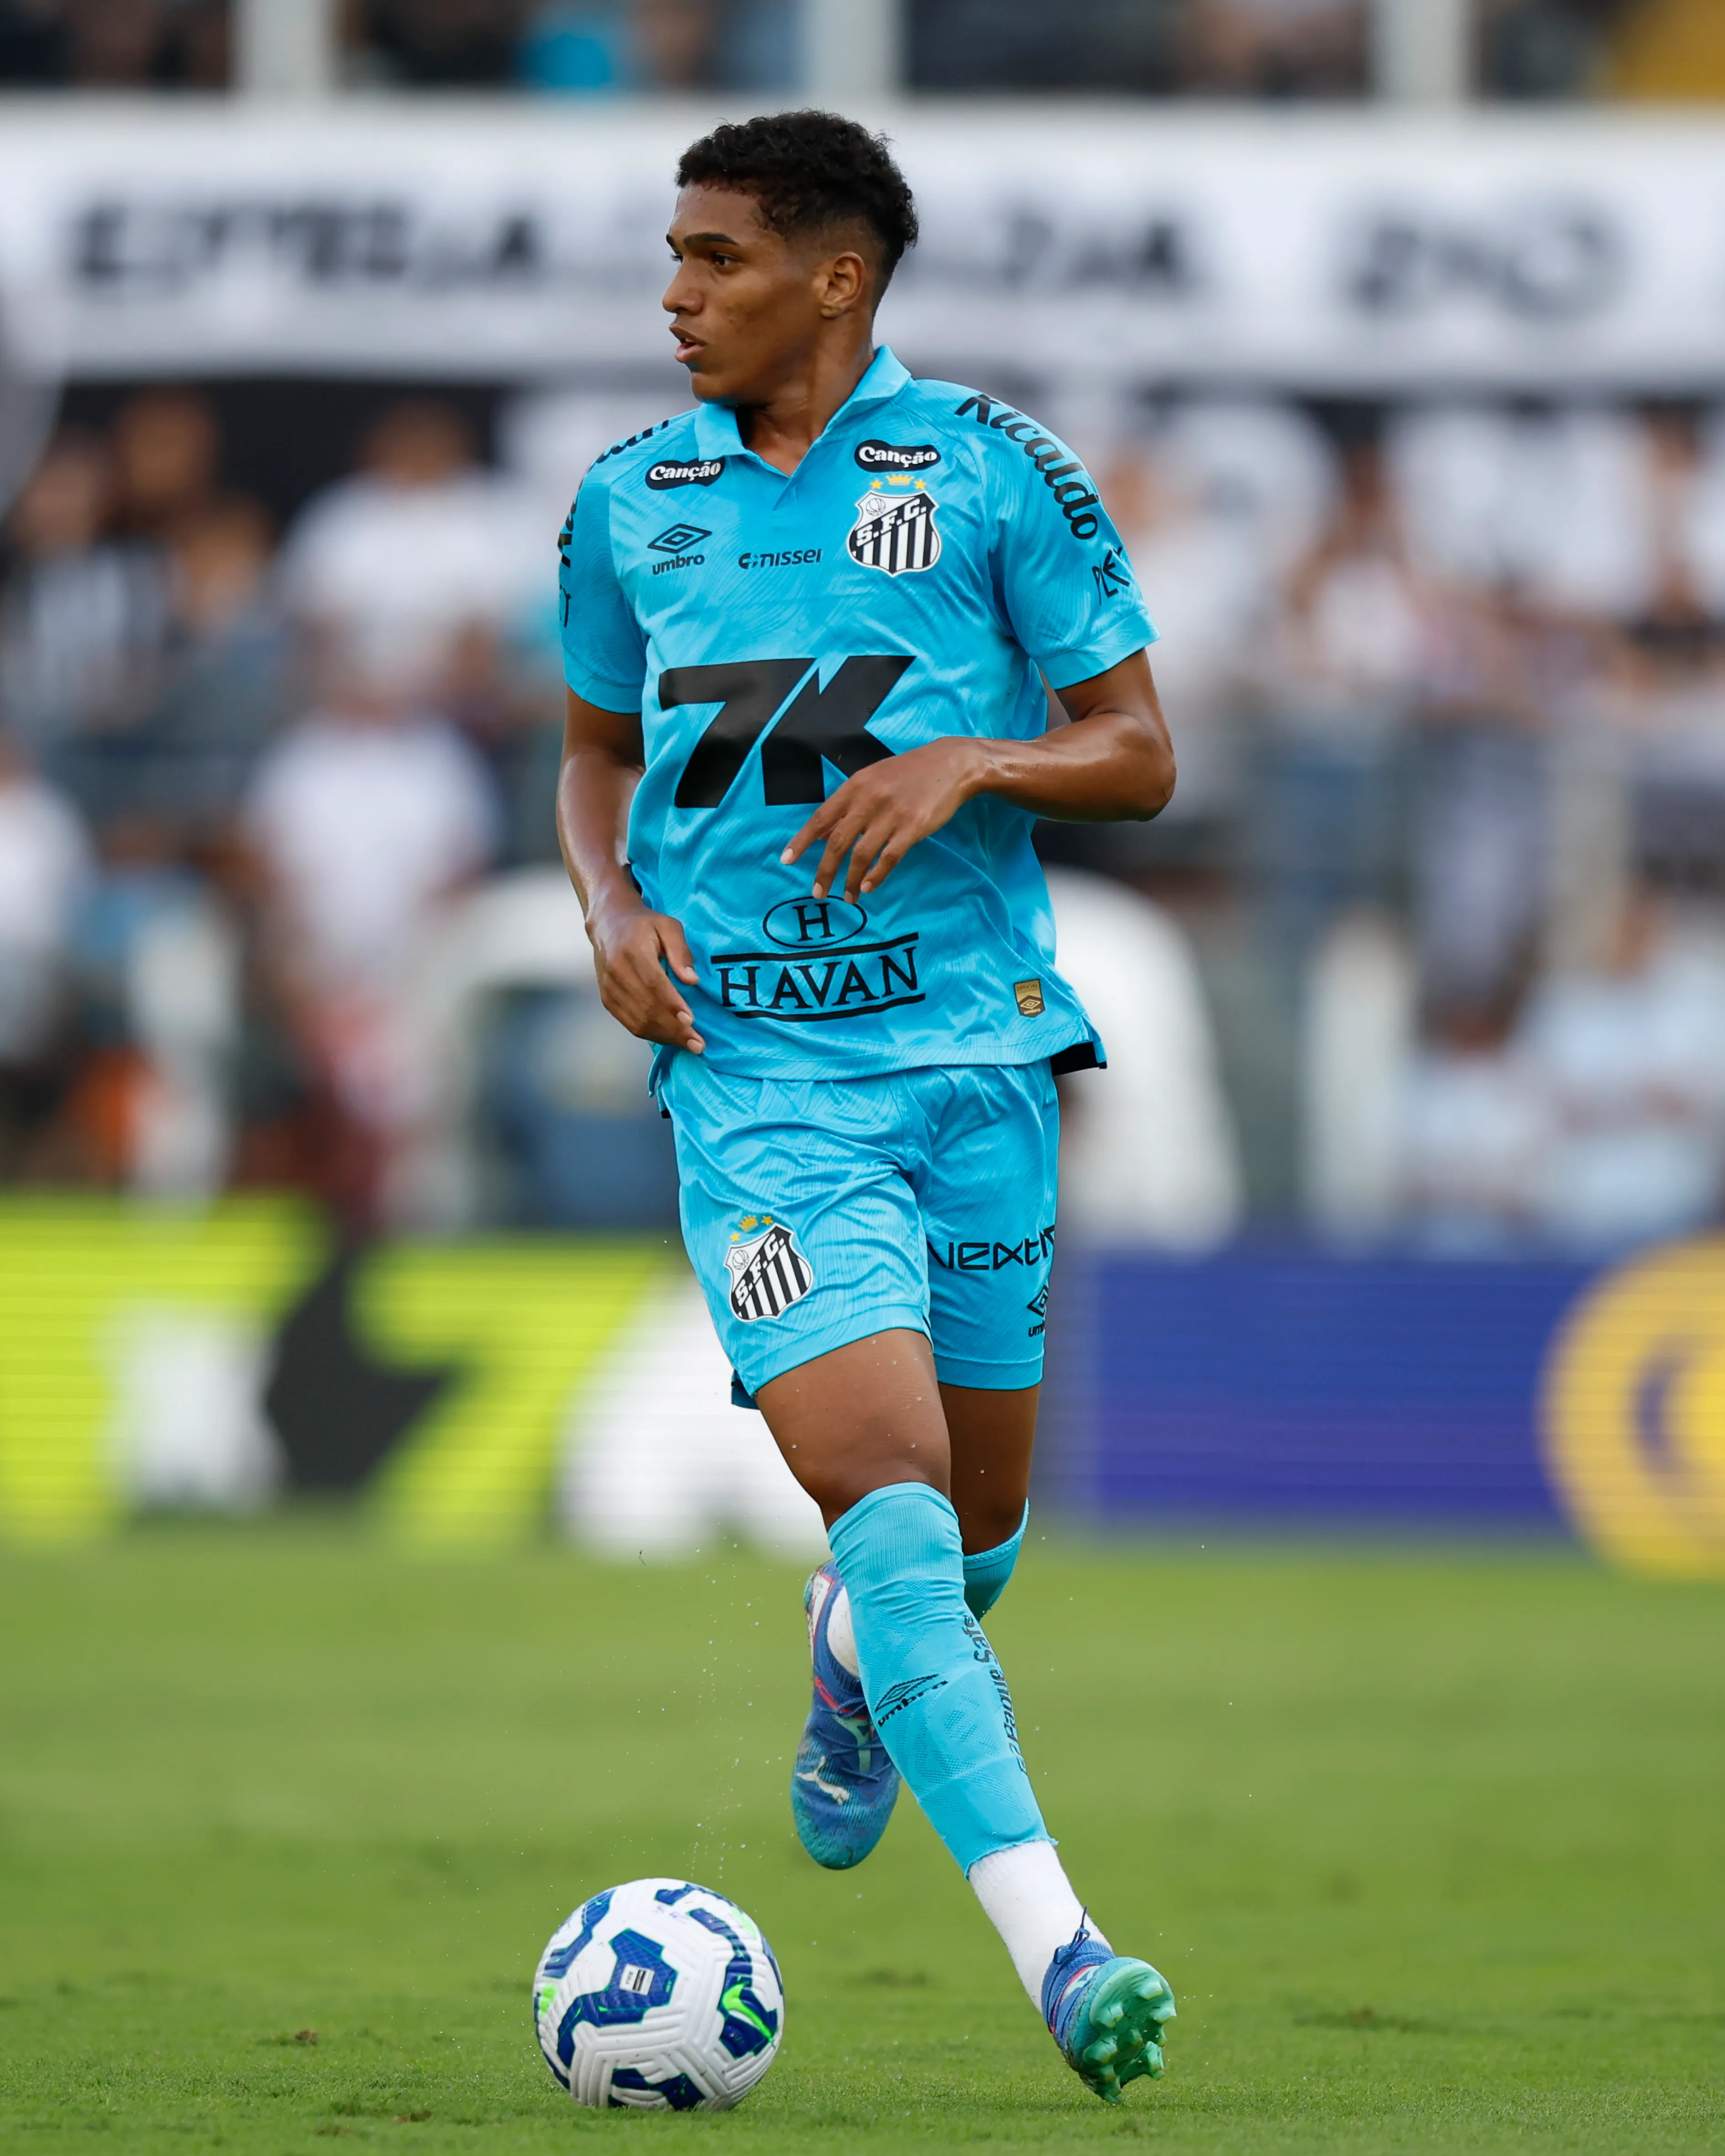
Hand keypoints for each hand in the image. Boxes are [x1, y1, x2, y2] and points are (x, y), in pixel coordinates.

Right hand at [585, 893, 704, 1053]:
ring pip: (637, 1020)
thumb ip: (681, 951)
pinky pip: (629, 1023)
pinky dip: (651, 1033)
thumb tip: (692, 980)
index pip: (653, 984)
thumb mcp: (668, 926)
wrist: (608, 925)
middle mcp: (616, 973)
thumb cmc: (644, 925)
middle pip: (647, 1007)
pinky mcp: (607, 999)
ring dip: (664, 1036)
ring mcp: (609, 989)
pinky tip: (669, 1038)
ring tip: (688, 1045)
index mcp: (631, 951)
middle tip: (698, 1044)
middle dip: (674, 1029)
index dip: (671, 1005)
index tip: (691, 1021)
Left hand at [780, 738, 987, 902]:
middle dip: (825, 871)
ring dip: (850, 880)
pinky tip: (868, 887)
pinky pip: (889, 858)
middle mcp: (869, 800)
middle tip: (818, 892)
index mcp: (855, 786)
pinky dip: (876, 876)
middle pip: (837, 842)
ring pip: (861, 855)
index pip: (821, 817)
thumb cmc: (910, 773)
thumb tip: (823, 834)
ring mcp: (891, 814)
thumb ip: (848, 806)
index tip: (787, 860)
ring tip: (847, 897)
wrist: (952, 765)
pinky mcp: (913, 827)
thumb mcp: (873, 780)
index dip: (801, 840)